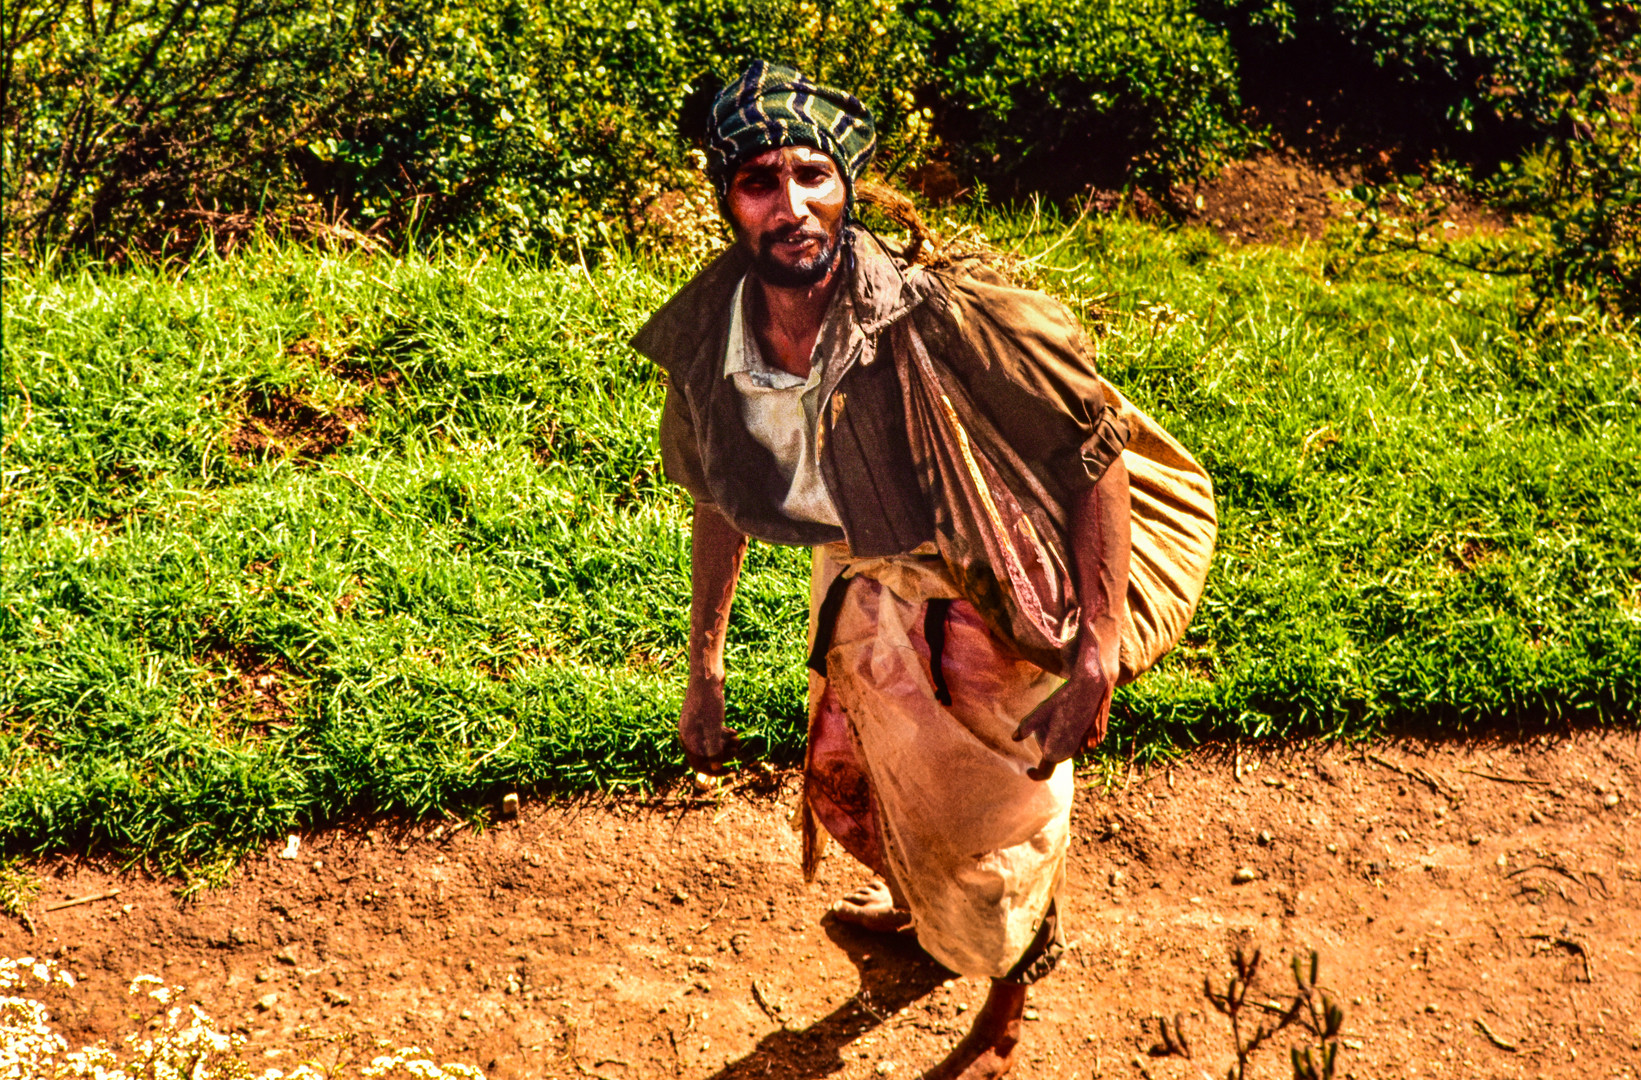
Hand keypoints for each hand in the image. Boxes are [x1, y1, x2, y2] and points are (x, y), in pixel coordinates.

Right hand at [679, 673, 740, 774]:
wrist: (707, 675)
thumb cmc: (709, 701)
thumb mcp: (714, 727)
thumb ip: (714, 748)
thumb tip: (715, 767)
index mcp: (687, 738)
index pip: (698, 764)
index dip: (714, 770)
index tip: (730, 770)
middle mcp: (689, 733)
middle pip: (705, 754)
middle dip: (723, 754)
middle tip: (737, 750)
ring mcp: (696, 724)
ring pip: (711, 743)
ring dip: (725, 745)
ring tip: (738, 740)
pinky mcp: (704, 716)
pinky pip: (712, 732)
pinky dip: (723, 735)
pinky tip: (734, 732)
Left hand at [1012, 647, 1116, 781]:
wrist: (1091, 687)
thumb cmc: (1063, 699)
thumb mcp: (1041, 711)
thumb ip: (1027, 726)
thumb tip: (1014, 738)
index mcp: (1057, 750)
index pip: (1045, 772)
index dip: (1036, 774)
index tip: (1029, 771)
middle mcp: (1073, 752)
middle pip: (1056, 755)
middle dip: (1049, 744)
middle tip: (1048, 722)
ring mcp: (1088, 747)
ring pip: (1069, 748)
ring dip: (1063, 740)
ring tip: (1064, 716)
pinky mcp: (1098, 740)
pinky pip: (1082, 742)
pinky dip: (1076, 734)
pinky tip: (1076, 715)